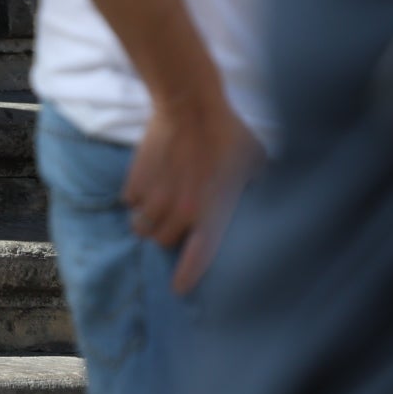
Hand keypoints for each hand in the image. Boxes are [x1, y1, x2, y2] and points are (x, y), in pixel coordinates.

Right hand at [125, 92, 261, 293]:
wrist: (189, 104)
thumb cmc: (228, 132)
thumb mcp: (255, 162)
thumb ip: (255, 183)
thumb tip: (262, 188)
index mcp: (213, 211)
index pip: (199, 256)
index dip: (188, 275)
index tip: (178, 289)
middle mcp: (181, 210)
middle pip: (164, 241)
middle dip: (168, 236)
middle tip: (175, 222)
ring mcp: (155, 196)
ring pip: (142, 225)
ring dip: (148, 221)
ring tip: (156, 208)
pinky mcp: (136, 178)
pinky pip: (130, 201)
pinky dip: (136, 199)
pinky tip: (147, 186)